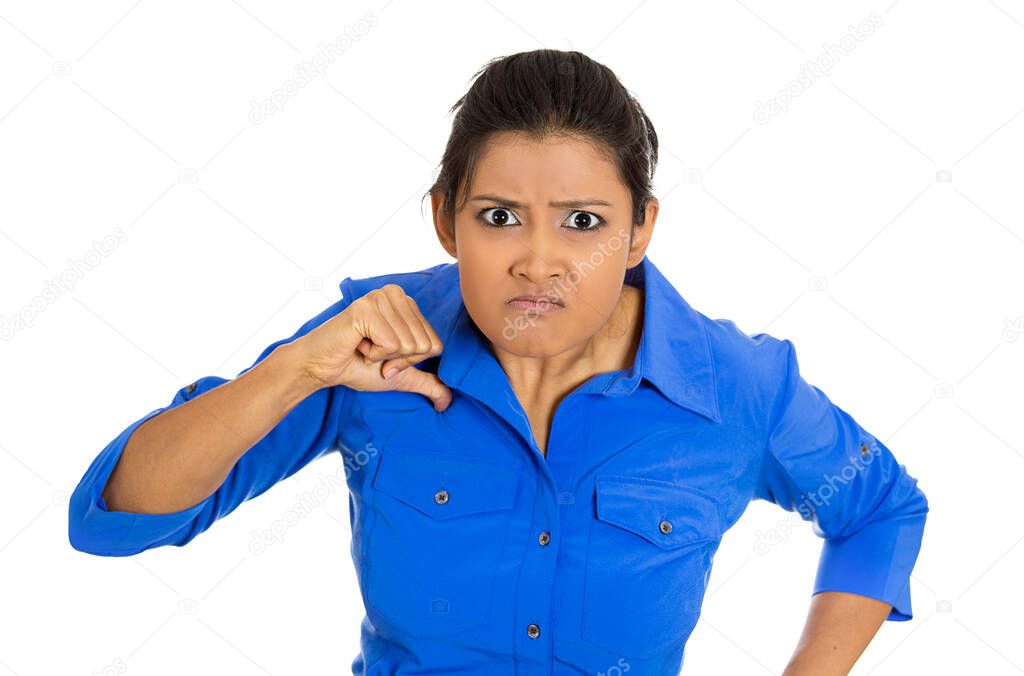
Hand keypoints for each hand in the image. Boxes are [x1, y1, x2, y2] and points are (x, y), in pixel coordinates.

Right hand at [291, 285, 452, 410]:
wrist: (321, 368)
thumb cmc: (357, 367)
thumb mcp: (399, 377)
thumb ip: (426, 384)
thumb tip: (449, 403)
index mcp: (407, 303)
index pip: (435, 343)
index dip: (410, 361)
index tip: (385, 357)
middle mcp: (396, 294)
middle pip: (424, 344)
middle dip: (398, 360)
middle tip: (372, 353)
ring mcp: (380, 298)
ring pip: (409, 344)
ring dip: (384, 356)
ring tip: (364, 347)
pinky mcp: (367, 308)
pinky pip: (391, 344)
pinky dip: (373, 353)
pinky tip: (357, 344)